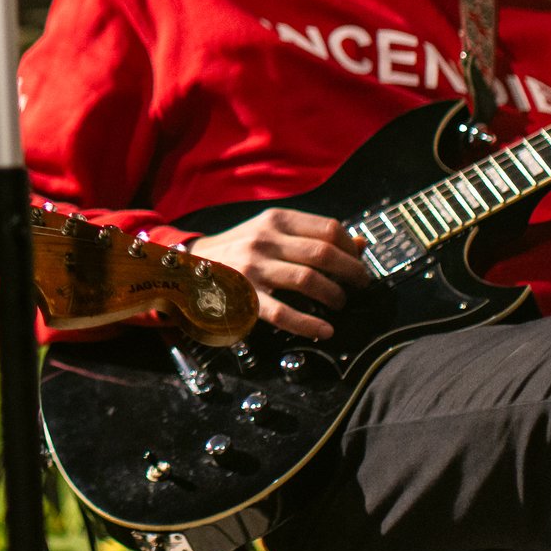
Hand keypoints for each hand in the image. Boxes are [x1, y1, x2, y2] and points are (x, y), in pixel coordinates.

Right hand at [185, 208, 369, 339]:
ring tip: (340, 304)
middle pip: (324, 253)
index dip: (351, 248)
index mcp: (276, 219)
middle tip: (360, 286)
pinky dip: (310, 324)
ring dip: (335, 296)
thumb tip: (360, 245)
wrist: (190, 266)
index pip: (328, 228)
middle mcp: (265, 240)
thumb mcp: (272, 232)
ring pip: (309, 280)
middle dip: (352, 273)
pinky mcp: (244, 297)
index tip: (358, 262)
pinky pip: (283, 313)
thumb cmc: (240, 249)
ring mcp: (253, 268)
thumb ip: (313, 236)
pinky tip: (325, 330)